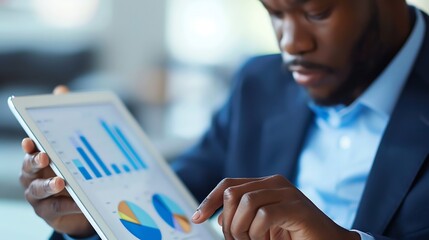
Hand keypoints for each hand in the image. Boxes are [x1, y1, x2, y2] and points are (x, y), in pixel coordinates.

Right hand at [19, 86, 94, 236]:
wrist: (78, 203)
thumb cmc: (70, 170)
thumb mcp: (71, 145)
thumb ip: (64, 120)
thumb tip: (61, 90)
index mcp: (38, 157)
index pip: (31, 148)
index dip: (29, 145)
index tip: (30, 140)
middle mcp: (33, 176)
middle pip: (29, 168)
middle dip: (35, 162)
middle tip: (45, 157)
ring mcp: (38, 196)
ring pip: (39, 190)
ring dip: (49, 185)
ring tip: (61, 182)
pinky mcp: (49, 212)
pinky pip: (56, 208)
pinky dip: (66, 204)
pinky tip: (77, 201)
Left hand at [192, 175, 360, 239]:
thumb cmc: (294, 236)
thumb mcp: (261, 227)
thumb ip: (242, 218)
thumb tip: (218, 218)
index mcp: (265, 185)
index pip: (229, 185)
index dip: (209, 200)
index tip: (197, 217)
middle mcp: (275, 183)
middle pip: (233, 193)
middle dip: (228, 222)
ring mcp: (287, 193)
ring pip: (246, 203)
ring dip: (242, 229)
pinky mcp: (296, 207)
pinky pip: (264, 216)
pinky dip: (258, 234)